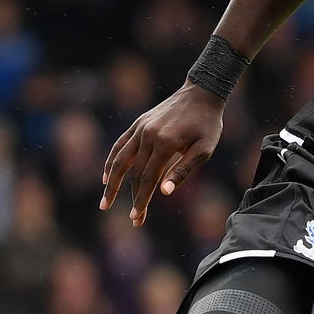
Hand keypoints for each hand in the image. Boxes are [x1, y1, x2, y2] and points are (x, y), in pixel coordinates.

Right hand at [101, 85, 224, 225]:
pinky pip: (120, 145)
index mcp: (165, 144)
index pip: (148, 179)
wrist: (201, 93)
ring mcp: (140, 128)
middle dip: (133, 198)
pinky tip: (106, 176)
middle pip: (134, 174)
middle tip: (134, 219)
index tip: (137, 217)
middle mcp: (148, 136)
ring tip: (105, 202)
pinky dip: (111, 161)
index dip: (142, 200)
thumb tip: (164, 192)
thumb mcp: (204, 149)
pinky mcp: (138, 124)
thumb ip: (182, 170)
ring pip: (119, 160)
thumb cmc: (207, 124)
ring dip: (111, 183)